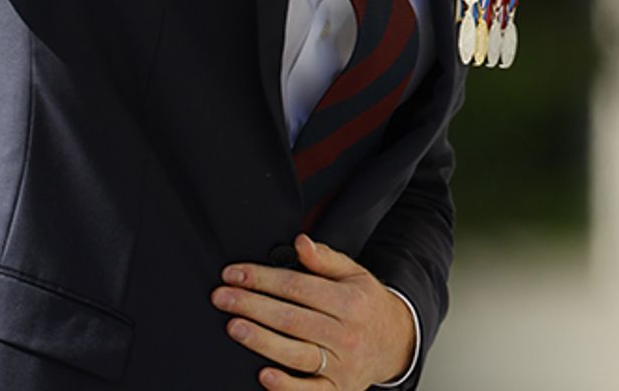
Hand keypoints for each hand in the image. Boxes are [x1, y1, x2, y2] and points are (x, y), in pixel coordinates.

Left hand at [211, 234, 414, 389]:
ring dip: (261, 341)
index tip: (234, 274)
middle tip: (222, 298)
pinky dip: (287, 386)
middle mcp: (346, 335)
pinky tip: (265, 375)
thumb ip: (325, 258)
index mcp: (348, 301)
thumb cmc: (365, 304)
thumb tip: (301, 242)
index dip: (262, 279)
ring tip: (234, 327)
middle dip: (252, 306)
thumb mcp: (353, 273)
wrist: (396, 342)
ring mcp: (342, 366)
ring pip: (297, 353)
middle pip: (291, 319)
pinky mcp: (338, 390)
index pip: (297, 287)